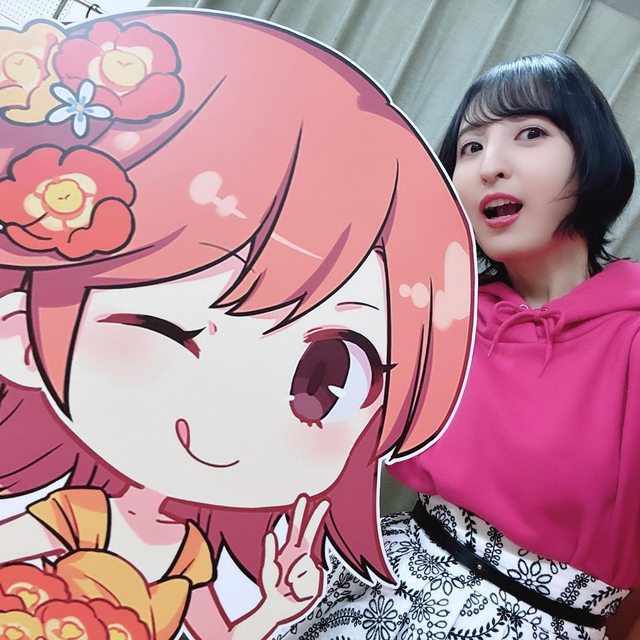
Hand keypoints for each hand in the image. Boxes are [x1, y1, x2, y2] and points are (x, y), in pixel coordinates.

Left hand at [259, 494, 329, 623]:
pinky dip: (301, 589)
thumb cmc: (272, 588)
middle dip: (317, 516)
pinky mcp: (317, 582)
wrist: (278, 609)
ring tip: (289, 587)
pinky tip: (298, 593)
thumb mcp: (267, 570)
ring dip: (295, 579)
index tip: (305, 498)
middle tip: (324, 501)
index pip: (297, 529)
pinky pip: (311, 581)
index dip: (301, 514)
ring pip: (307, 565)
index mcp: (291, 550)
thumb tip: (270, 534)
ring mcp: (311, 568)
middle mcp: (303, 555)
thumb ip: (269, 552)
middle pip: (312, 533)